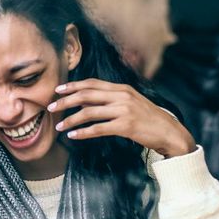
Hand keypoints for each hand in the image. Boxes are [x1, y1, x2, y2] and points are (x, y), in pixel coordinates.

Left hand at [48, 79, 195, 157]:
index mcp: (121, 88)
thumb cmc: (147, 118)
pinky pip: (98, 129)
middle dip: (65, 101)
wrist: (169, 131)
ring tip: (59, 126)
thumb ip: (109, 99)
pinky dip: (83, 133)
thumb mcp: (130, 102)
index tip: (57, 90)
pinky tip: (73, 136)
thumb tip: (82, 102)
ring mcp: (124, 111)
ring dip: (70, 120)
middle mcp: (122, 96)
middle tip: (50, 107)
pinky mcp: (125, 126)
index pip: (92, 83)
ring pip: (89, 113)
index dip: (72, 86)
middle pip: (86, 95)